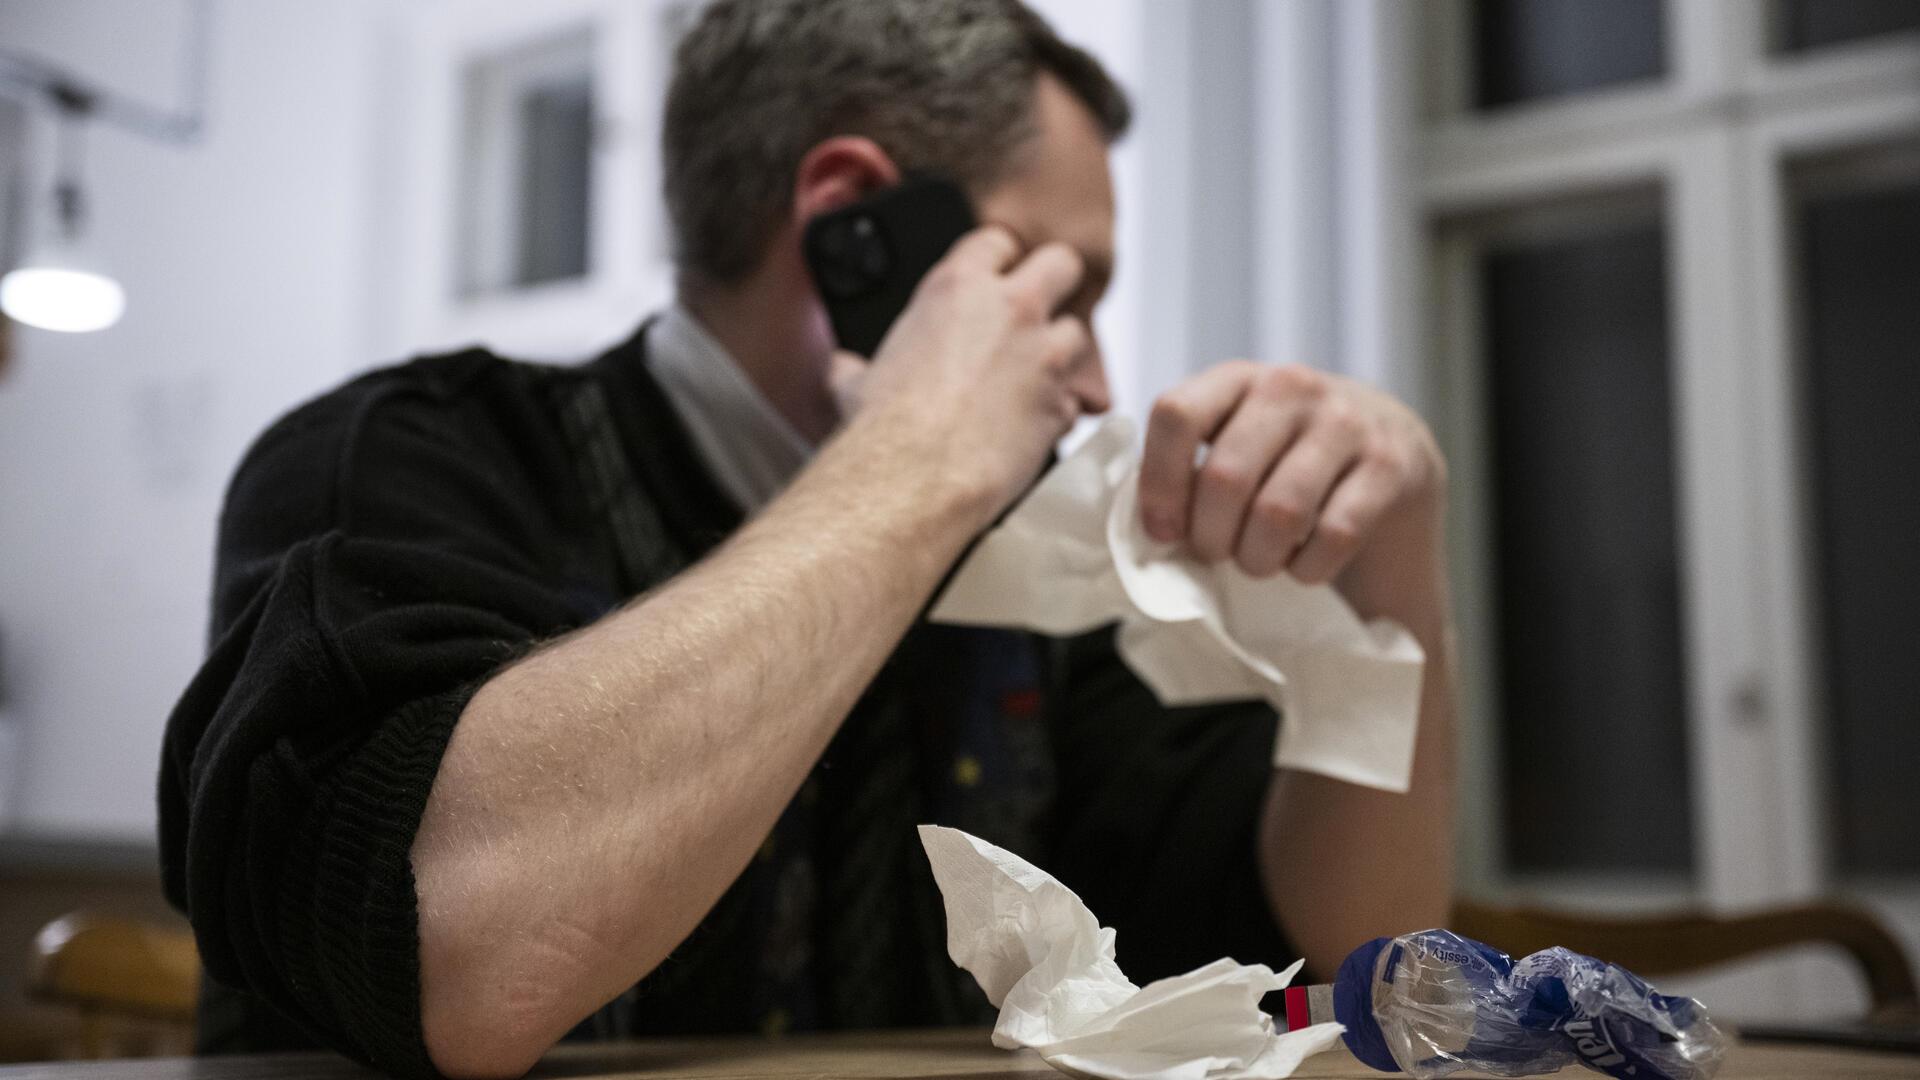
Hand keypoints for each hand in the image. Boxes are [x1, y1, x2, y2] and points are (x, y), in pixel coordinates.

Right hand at [834, 225, 1104, 523]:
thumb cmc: (883, 428)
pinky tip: (1031, 427)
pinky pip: (1074, 400)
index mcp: (957, 287)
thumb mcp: (856, 382)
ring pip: (1079, 334)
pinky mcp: (1061, 406)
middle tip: (1037, 311)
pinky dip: (1057, 412)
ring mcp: (1044, 356)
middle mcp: (1011, 310)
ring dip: (1061, 354)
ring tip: (1033, 379)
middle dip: (1055, 284)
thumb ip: (858, 364)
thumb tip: (843, 369)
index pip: (997, 241)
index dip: (998, 260)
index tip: (994, 279)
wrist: (913, 479)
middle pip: (1061, 264)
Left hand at [1137, 361, 1444, 588]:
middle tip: (1218, 554)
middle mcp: (1293, 386)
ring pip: (1278, 512)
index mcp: (1237, 379)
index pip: (1177, 415)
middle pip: (1225, 476)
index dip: (1159, 483)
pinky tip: (1305, 565)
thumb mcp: (1236, 446)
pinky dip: (1309, 568)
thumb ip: (1189, 469)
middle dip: (1211, 537)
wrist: (1393, 465)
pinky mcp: (1393, 464)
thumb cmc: (1289, 468)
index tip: (1163, 531)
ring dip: (1258, 558)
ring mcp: (1348, 421)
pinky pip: (1333, 535)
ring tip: (1258, 562)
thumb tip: (1148, 528)